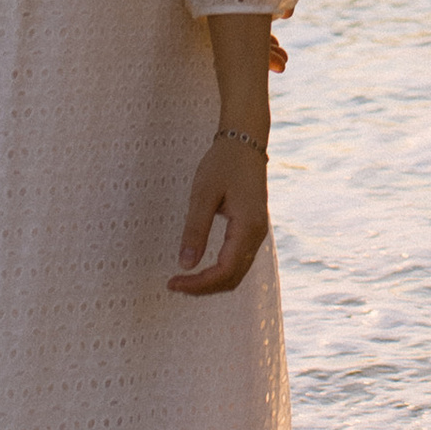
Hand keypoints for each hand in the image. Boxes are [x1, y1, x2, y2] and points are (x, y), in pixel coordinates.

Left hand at [170, 135, 269, 293]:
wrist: (245, 141)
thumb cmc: (223, 163)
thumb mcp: (203, 194)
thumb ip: (195, 229)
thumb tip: (186, 264)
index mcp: (247, 227)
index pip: (225, 271)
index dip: (198, 283)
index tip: (173, 282)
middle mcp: (257, 235)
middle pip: (233, 278)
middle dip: (203, 287)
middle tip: (174, 284)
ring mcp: (257, 233)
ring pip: (237, 272)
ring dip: (211, 281)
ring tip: (184, 279)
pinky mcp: (252, 229)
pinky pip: (238, 261)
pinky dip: (219, 271)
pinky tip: (200, 267)